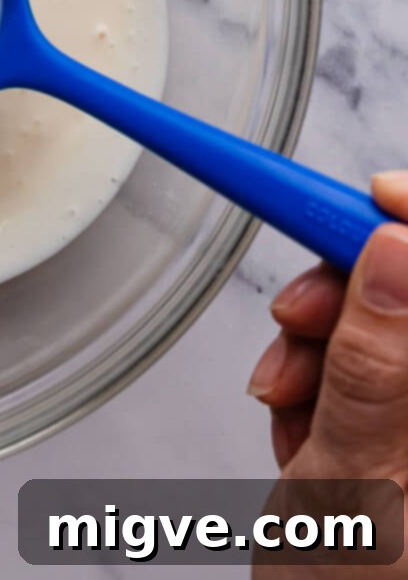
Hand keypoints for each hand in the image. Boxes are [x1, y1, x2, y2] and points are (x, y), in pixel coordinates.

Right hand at [249, 174, 407, 572]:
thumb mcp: (356, 486)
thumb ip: (379, 365)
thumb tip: (395, 249)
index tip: (363, 198)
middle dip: (349, 294)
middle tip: (292, 322)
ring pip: (391, 330)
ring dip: (323, 350)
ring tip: (288, 407)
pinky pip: (376, 373)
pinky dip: (327, 386)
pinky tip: (305, 432)